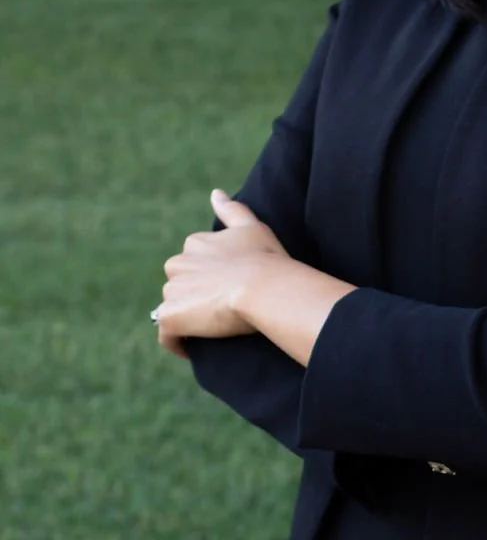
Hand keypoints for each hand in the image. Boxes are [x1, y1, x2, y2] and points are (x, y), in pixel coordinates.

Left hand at [153, 190, 288, 358]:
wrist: (263, 286)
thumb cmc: (265, 258)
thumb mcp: (252, 227)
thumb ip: (232, 209)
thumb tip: (215, 193)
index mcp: (195, 244)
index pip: (193, 263)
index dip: (210, 278)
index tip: (226, 288)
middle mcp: (178, 264)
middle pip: (180, 285)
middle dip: (194, 296)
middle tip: (222, 310)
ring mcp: (172, 291)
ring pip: (173, 308)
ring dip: (188, 317)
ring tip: (214, 329)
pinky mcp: (170, 317)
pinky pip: (167, 334)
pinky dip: (178, 341)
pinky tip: (196, 347)